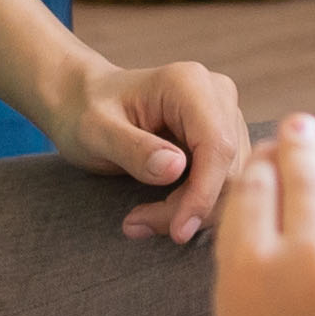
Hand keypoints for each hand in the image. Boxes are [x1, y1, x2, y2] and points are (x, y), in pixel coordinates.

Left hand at [41, 52, 247, 243]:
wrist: (85, 101)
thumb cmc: (86, 111)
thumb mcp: (96, 132)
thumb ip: (134, 149)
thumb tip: (176, 168)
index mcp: (189, 85)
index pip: (217, 146)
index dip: (203, 193)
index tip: (179, 230)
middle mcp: (218, 96)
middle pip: (228, 169)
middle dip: (189, 206)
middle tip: (138, 224)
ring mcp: (225, 117)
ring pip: (230, 182)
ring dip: (188, 210)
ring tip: (140, 220)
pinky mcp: (223, 139)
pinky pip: (222, 183)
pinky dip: (191, 205)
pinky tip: (156, 211)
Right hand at [210, 118, 314, 315]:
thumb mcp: (229, 302)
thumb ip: (247, 237)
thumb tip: (269, 170)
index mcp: (251, 267)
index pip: (257, 185)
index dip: (260, 163)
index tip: (264, 150)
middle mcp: (310, 263)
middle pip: (306, 176)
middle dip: (301, 144)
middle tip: (299, 123)